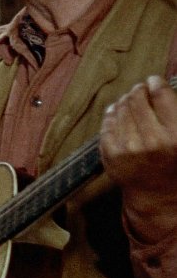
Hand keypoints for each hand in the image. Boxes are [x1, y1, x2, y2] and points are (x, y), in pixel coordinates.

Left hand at [101, 75, 176, 241]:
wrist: (158, 197)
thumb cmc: (175, 165)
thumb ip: (175, 114)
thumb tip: (159, 85)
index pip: (161, 95)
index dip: (156, 83)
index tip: (154, 81)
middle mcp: (152, 141)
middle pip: (137, 98)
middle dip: (139, 90)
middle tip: (141, 90)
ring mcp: (128, 148)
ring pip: (121, 107)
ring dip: (126, 101)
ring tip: (132, 102)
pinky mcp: (110, 153)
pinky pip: (108, 121)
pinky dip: (113, 113)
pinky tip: (119, 112)